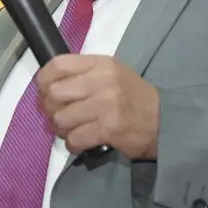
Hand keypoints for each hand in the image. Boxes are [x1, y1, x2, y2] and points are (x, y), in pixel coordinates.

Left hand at [36, 55, 159, 158]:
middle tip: (56, 116)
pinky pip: (75, 138)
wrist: (164, 120)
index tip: (44, 93)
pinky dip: (73, 144)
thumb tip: (46, 88)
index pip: (58, 65)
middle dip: (49, 109)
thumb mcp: (110, 73)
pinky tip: (81, 142)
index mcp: (101, 63)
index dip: (43, 81)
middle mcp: (102, 81)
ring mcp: (106, 105)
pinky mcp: (109, 129)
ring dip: (61, 129)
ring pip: (61, 118)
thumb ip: (81, 74)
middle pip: (54, 93)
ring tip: (71, 130)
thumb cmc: (132, 96)